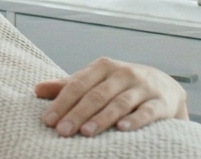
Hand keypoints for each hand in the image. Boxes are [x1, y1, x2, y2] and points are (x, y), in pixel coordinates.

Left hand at [35, 57, 187, 136]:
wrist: (164, 85)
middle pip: (96, 95)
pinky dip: (135, 120)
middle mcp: (123, 73)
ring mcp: (143, 87)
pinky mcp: (161, 102)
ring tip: (86, 132)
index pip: (78, 85)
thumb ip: (67, 86)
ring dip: (102, 118)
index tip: (48, 121)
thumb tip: (36, 89)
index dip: (62, 103)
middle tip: (63, 132)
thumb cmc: (120, 85)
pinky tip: (122, 129)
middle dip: (78, 113)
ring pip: (119, 103)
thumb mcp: (94, 81)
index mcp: (103, 67)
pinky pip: (148, 111)